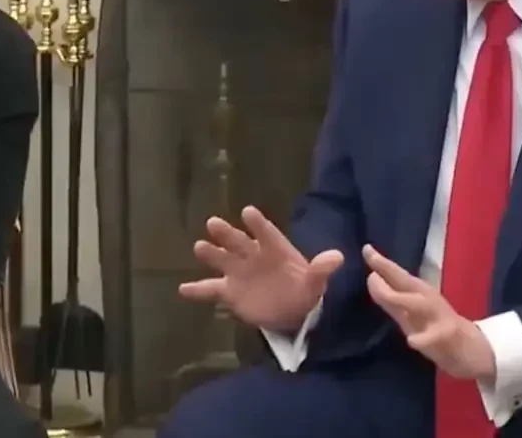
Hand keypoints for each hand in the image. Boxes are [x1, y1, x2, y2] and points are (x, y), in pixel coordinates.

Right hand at [178, 205, 343, 332]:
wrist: (292, 310)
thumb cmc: (303, 288)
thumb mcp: (315, 281)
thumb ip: (321, 269)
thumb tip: (338, 257)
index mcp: (273, 248)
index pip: (264, 232)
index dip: (257, 223)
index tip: (248, 212)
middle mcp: (251, 255)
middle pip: (237, 241)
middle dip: (226, 233)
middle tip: (213, 223)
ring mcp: (237, 272)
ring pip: (221, 259)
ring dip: (211, 253)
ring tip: (200, 247)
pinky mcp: (229, 292)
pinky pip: (210, 289)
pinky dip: (196, 290)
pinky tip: (182, 289)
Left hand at [362, 244, 494, 381]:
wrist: (470, 348)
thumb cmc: (435, 325)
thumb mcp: (411, 310)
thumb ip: (391, 296)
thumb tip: (371, 277)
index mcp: (418, 291)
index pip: (397, 274)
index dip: (381, 263)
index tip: (366, 248)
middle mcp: (426, 299)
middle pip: (406, 282)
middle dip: (388, 273)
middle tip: (369, 271)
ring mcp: (437, 317)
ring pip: (418, 304)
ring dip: (399, 299)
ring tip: (383, 295)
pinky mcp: (446, 336)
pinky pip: (433, 337)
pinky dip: (422, 339)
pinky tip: (412, 341)